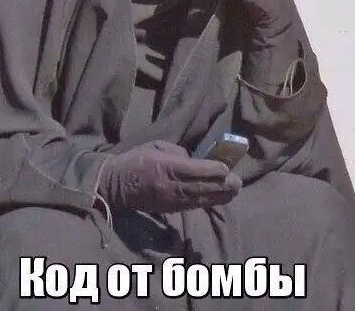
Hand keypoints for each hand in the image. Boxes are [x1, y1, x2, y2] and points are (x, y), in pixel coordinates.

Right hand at [98, 140, 241, 212]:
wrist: (116, 185)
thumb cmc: (136, 160)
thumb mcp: (155, 146)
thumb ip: (176, 152)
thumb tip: (194, 159)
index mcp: (165, 166)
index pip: (194, 170)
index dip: (212, 170)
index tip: (226, 168)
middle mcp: (170, 185)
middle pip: (201, 186)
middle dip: (222, 185)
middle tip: (238, 182)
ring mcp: (170, 200)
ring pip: (199, 199)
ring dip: (219, 196)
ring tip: (234, 192)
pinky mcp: (169, 209)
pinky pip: (192, 206)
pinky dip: (207, 202)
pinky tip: (218, 199)